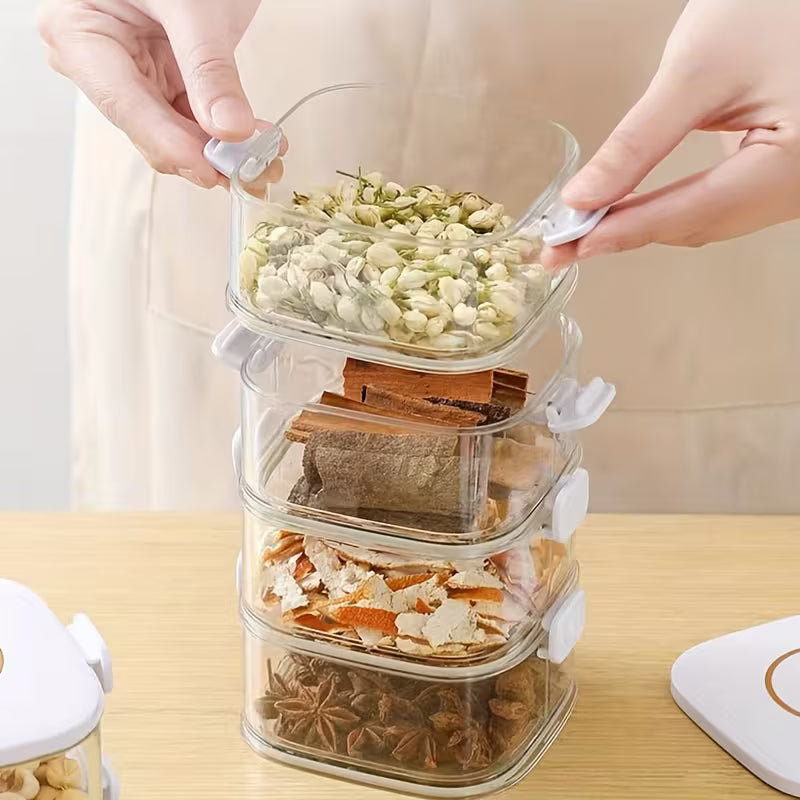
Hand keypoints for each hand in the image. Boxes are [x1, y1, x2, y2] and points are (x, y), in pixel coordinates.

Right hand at [39, 0, 261, 186]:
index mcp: (79, 32)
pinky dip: (226, 134)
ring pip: (176, 133)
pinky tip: (257, 143)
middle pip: (151, 128)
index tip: (210, 168)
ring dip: (222, 152)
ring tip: (265, 161)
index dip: (170, 144)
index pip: (125, 105)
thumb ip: (210, 68)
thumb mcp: (194, 6)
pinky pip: (193, 118)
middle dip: (204, 154)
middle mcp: (99, 60)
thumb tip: (231, 127)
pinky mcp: (164, 77)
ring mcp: (133, 71)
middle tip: (250, 170)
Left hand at [541, 0, 799, 267]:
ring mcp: (791, 183)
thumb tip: (584, 197)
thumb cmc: (772, 9)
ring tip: (585, 231)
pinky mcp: (776, 172)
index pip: (695, 211)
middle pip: (700, 224)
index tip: (573, 243)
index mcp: (794, 164)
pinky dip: (670, 207)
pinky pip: (717, 203)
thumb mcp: (697, 73)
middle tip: (564, 245)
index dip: (628, 230)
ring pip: (707, 220)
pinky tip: (626, 211)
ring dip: (645, 226)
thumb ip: (638, 141)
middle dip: (629, 233)